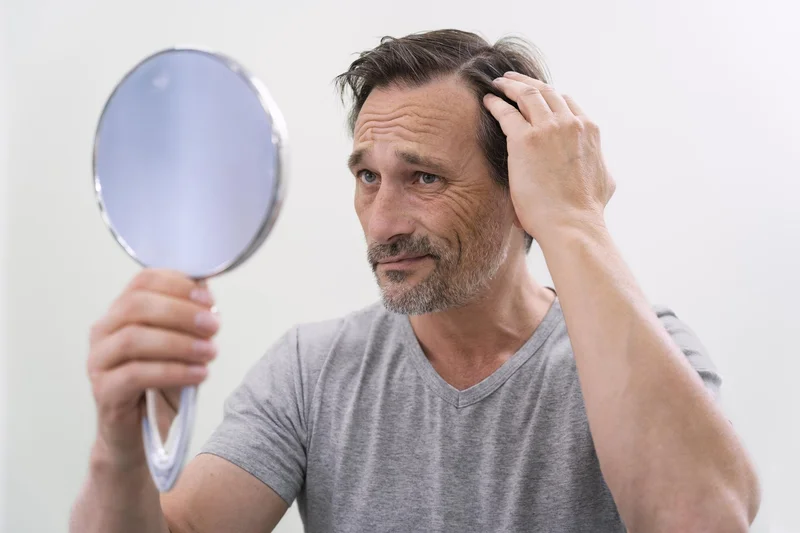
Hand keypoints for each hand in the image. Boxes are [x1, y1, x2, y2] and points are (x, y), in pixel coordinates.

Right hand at [86, 269, 219, 468]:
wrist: (140, 434)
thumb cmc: (162, 384)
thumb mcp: (181, 345)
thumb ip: (190, 318)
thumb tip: (206, 289)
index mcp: (121, 312)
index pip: (143, 281)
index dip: (177, 285)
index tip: (209, 299)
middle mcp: (104, 332)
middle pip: (136, 306)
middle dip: (181, 312)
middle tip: (214, 326)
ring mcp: (99, 362)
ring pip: (133, 338)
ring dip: (179, 342)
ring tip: (211, 352)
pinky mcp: (103, 391)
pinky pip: (136, 374)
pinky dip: (173, 371)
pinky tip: (199, 374)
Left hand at [483, 72, 614, 243]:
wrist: (572, 223)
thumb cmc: (586, 211)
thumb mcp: (605, 179)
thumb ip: (598, 163)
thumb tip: (597, 163)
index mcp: (589, 130)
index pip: (566, 103)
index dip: (549, 96)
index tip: (536, 96)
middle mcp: (570, 123)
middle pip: (546, 92)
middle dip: (527, 83)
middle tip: (512, 80)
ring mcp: (548, 128)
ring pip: (527, 94)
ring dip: (511, 85)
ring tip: (498, 83)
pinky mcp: (525, 139)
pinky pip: (506, 112)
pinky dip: (496, 103)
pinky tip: (488, 101)